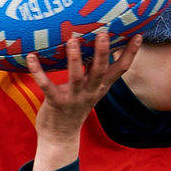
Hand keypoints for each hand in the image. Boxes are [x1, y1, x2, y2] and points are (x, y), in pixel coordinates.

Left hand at [25, 27, 138, 170]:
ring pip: (77, 77)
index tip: (138, 36)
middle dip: (103, 52)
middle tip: (103, 34)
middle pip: (100, 71)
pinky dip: (38, 72)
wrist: (60, 137)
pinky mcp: (56, 103)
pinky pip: (47, 86)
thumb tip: (94, 44)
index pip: (120, 69)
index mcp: (100, 87)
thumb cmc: (74, 107)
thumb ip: (93, 71)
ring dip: (75, 59)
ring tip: (72, 41)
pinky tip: (32, 57)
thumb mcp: (90, 90)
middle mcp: (90, 92)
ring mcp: (74, 99)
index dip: (130, 53)